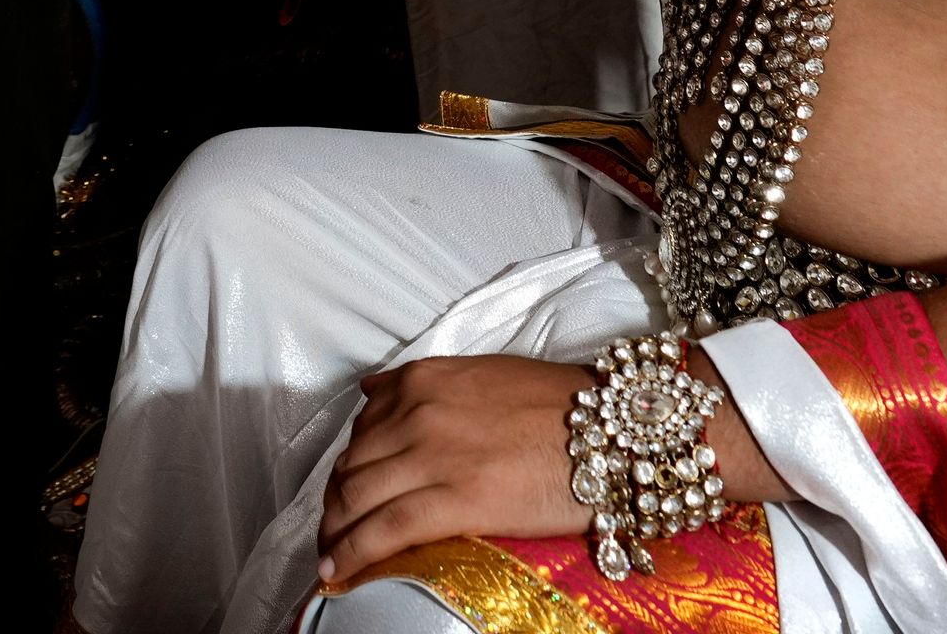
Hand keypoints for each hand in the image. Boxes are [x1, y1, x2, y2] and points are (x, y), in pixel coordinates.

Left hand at [317, 355, 591, 585]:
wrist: (615, 432)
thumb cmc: (559, 406)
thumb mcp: (481, 375)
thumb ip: (422, 385)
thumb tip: (371, 391)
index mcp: (422, 380)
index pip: (360, 429)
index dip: (344, 468)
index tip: (342, 493)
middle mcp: (417, 412)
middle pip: (350, 466)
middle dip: (334, 505)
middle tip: (333, 533)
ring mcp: (434, 455)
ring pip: (356, 498)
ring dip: (334, 533)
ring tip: (331, 557)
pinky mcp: (456, 499)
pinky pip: (384, 530)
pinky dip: (352, 553)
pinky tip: (338, 572)